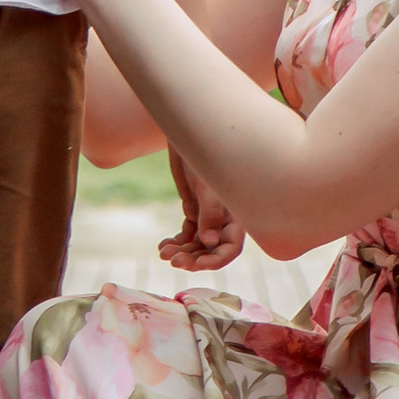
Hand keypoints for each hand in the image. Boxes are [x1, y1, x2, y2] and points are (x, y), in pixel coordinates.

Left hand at [162, 145, 245, 274]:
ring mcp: (208, 215)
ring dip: (182, 252)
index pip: (231, 247)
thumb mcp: (208, 185)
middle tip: (173, 260)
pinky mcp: (195, 209)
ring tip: (163, 252)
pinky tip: (163, 245)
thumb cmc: (204, 155)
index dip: (215, 259)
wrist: (188, 134)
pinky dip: (176, 242)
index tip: (195, 264)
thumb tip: (209, 241)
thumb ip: (210, 213)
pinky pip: (187, 234)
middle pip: (211, 249)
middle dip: (193, 258)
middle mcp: (224, 218)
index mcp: (236, 214)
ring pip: (197, 244)